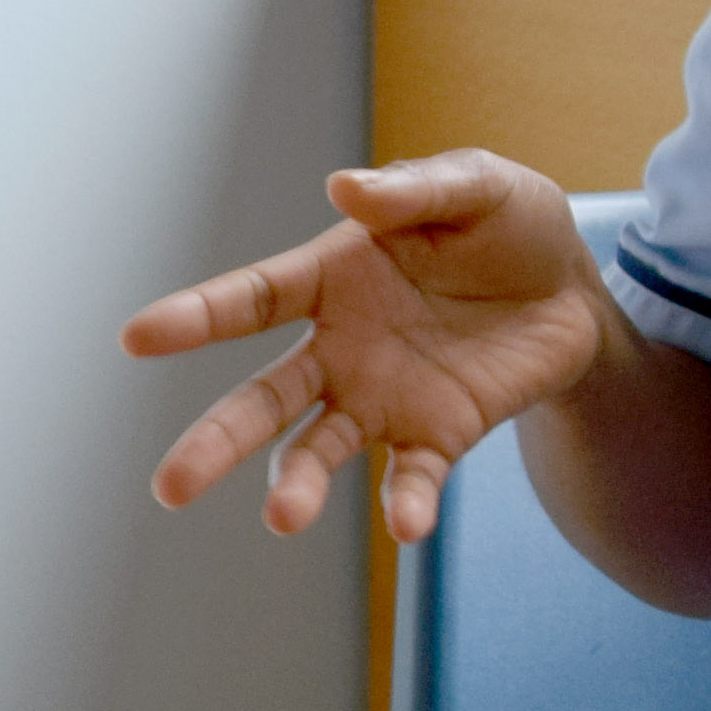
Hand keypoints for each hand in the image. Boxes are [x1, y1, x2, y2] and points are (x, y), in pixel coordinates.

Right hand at [125, 152, 610, 543]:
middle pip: (262, 400)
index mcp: (332, 277)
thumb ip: (412, 190)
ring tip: (282, 517)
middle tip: (170, 488)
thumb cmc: (506, 224)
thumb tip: (345, 187)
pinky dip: (406, 503)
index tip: (136, 338)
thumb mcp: (473, 186)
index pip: (251, 300)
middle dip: (216, 441)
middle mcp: (339, 348)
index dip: (194, 317)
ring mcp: (383, 399)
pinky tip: (407, 525)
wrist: (574, 289)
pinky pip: (411, 477)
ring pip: (318, 450)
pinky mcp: (437, 437)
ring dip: (297, 485)